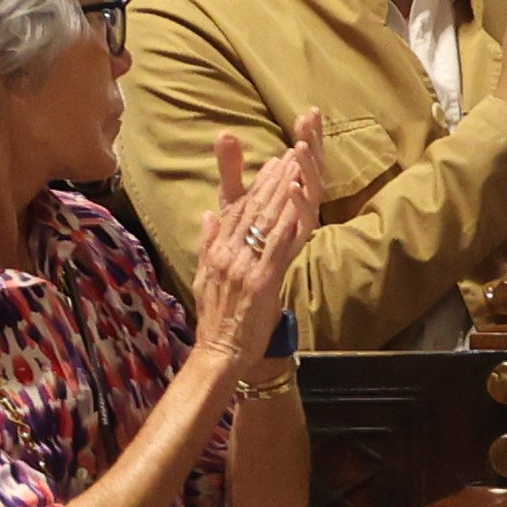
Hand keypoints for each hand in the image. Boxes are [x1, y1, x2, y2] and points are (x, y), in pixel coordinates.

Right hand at [192, 113, 323, 355]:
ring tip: (298, 167)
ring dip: (284, 192)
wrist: (218, 352)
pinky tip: (302, 204)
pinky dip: (289, 222)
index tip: (272, 163)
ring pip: (266, 221)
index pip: (237, 210)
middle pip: (253, 209)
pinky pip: (278, 246)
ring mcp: (244, 265)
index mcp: (217, 251)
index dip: (256, 185)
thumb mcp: (205, 276)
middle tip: (290, 153)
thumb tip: (208, 215)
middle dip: (274, 180)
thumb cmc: (216, 319)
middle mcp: (228, 254)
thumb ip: (208, 243)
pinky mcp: (262, 280)